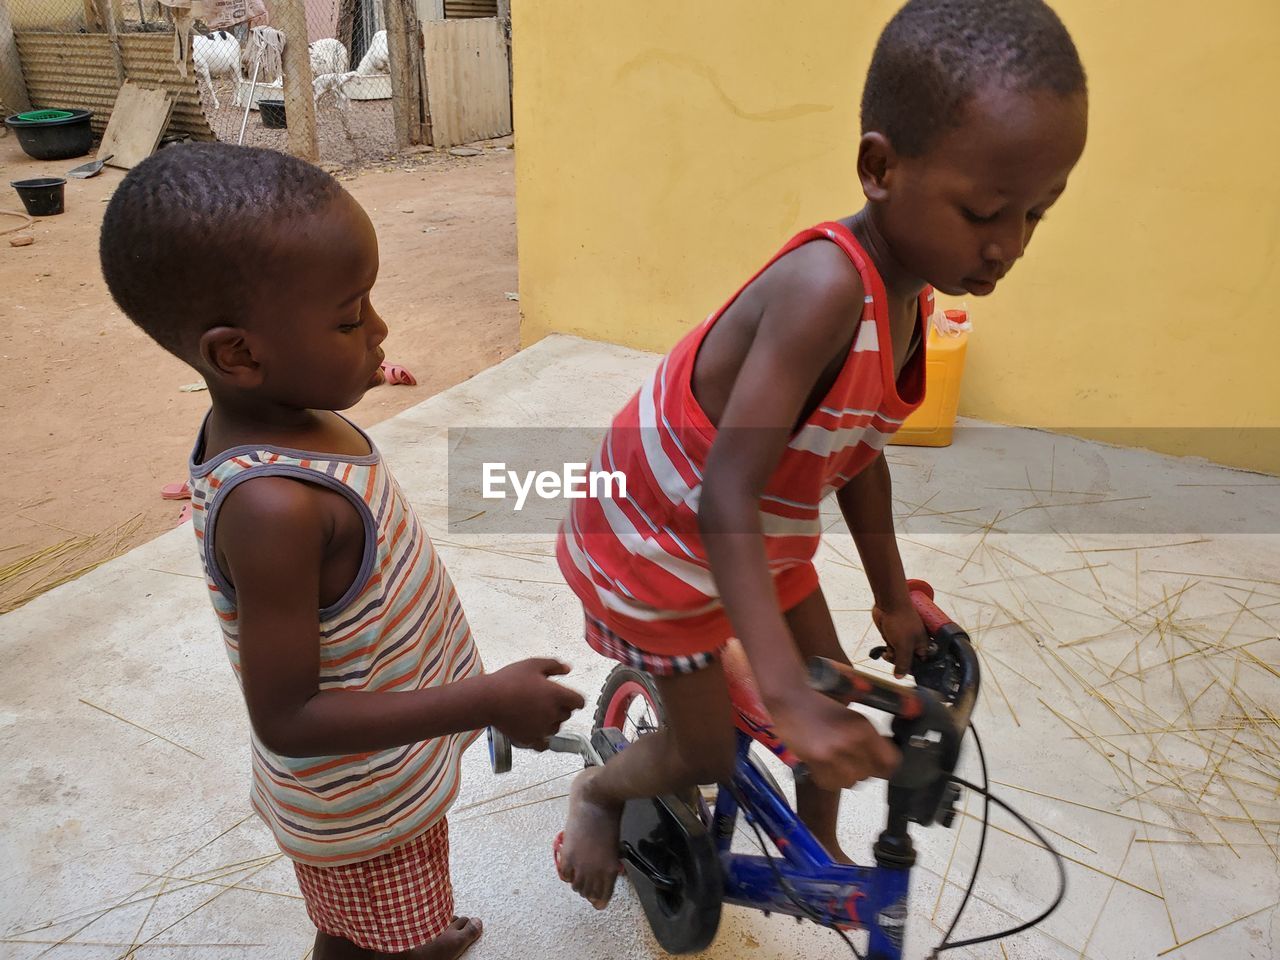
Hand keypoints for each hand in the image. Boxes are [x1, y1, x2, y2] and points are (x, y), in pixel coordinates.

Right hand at [486, 659, 585, 745]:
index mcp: (556, 695)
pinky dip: (543, 739)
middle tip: (545, 699)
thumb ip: (554, 665)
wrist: (488, 700)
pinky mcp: (529, 739)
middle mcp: (552, 714)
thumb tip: (567, 669)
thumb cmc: (509, 680)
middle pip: (567, 714)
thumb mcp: (533, 664)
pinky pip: (544, 744)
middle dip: (561, 707)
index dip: (575, 699)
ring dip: (552, 721)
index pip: (579, 702)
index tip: (569, 697)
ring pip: (556, 728)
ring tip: (536, 711)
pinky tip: (537, 731)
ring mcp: (541, 729)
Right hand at [772, 690, 899, 790]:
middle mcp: (853, 742)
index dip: (885, 766)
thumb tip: (883, 759)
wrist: (790, 698)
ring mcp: (834, 753)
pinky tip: (822, 765)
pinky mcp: (816, 761)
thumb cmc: (821, 705)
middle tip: (849, 758)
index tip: (878, 764)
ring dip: (844, 775)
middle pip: (871, 775)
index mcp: (865, 728)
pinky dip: (828, 778)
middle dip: (862, 769)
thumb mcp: (852, 717)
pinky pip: (831, 783)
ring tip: (834, 761)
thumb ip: (869, 738)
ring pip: (851, 782)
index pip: (890, 763)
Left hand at [872, 601, 928, 677]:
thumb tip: (900, 677)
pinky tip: (885, 650)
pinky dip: (888, 652)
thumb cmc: (901, 622)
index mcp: (923, 646)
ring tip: (889, 651)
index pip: (921, 665)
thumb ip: (903, 663)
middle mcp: (915, 645)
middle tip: (894, 656)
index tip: (904, 673)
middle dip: (899, 663)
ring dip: (892, 657)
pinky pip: (891, 650)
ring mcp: (903, 641)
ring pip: (898, 657)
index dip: (913, 670)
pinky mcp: (893, 638)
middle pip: (908, 663)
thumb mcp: (903, 646)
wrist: (889, 605)